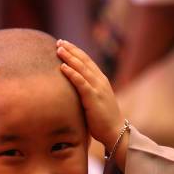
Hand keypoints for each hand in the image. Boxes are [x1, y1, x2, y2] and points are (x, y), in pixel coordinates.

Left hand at [57, 39, 125, 153]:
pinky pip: (81, 83)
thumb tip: (73, 89)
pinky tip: (63, 67)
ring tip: (59, 49)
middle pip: (84, 60)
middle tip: (59, 41)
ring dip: (70, 57)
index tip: (64, 44)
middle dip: (71, 50)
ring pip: (82, 68)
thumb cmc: (102, 119)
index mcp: (101, 80)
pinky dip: (72, 73)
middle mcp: (100, 81)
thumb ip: (87, 92)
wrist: (115, 131)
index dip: (76, 51)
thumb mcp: (95, 100)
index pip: (87, 61)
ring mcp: (97, 88)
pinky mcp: (93, 98)